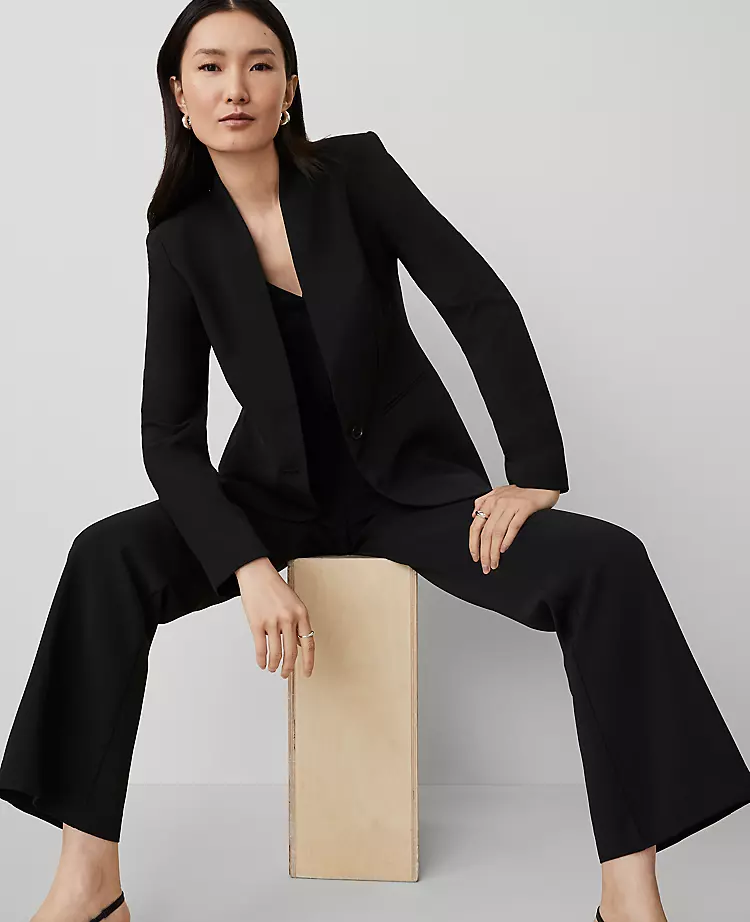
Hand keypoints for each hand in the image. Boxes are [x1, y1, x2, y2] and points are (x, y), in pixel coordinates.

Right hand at [235, 557, 315, 677]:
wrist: (256, 574)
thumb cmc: (274, 587)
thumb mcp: (294, 603)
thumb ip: (298, 623)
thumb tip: (299, 644)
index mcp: (301, 613)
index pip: (308, 644)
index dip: (308, 661)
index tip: (307, 672)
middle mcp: (289, 618)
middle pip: (291, 652)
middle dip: (289, 667)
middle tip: (286, 674)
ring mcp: (272, 621)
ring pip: (276, 653)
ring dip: (275, 665)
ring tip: (273, 669)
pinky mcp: (257, 623)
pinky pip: (261, 648)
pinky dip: (262, 659)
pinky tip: (262, 663)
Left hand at [469, 485, 559, 572]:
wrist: (542, 480)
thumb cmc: (522, 490)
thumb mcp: (499, 492)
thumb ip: (484, 501)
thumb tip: (474, 515)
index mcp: (490, 502)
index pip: (476, 526)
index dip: (473, 543)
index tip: (475, 556)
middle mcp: (498, 503)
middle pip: (485, 532)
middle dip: (484, 552)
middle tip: (485, 566)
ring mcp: (511, 505)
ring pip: (497, 532)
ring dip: (494, 551)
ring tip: (494, 563)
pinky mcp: (525, 508)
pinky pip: (513, 526)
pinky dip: (507, 539)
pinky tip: (504, 549)